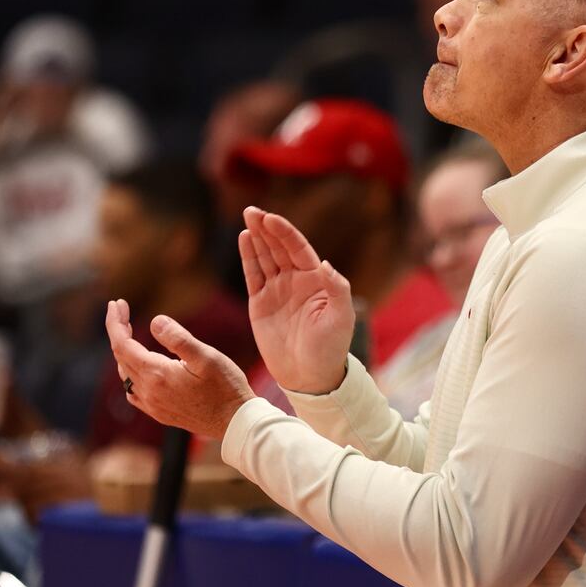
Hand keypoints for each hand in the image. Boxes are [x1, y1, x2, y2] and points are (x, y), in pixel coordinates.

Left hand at [105, 300, 254, 438]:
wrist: (234, 422)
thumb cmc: (225, 387)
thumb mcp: (206, 356)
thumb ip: (178, 338)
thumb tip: (154, 321)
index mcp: (157, 374)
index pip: (122, 344)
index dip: (116, 322)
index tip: (116, 303)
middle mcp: (148, 391)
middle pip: (121, 357)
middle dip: (119, 331)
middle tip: (123, 310)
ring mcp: (152, 405)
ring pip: (125, 374)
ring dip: (124, 351)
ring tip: (130, 332)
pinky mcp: (159, 413)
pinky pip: (133, 390)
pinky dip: (130, 372)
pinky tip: (139, 366)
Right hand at [239, 207, 354, 393]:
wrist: (310, 375)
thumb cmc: (330, 347)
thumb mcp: (341, 318)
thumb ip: (337, 289)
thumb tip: (325, 264)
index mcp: (316, 280)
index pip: (298, 249)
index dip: (285, 233)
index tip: (271, 219)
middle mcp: (296, 280)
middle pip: (279, 247)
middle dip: (267, 228)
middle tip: (252, 211)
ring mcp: (277, 290)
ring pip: (265, 257)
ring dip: (256, 237)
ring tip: (247, 218)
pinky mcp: (260, 303)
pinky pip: (253, 274)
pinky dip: (248, 257)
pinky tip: (244, 238)